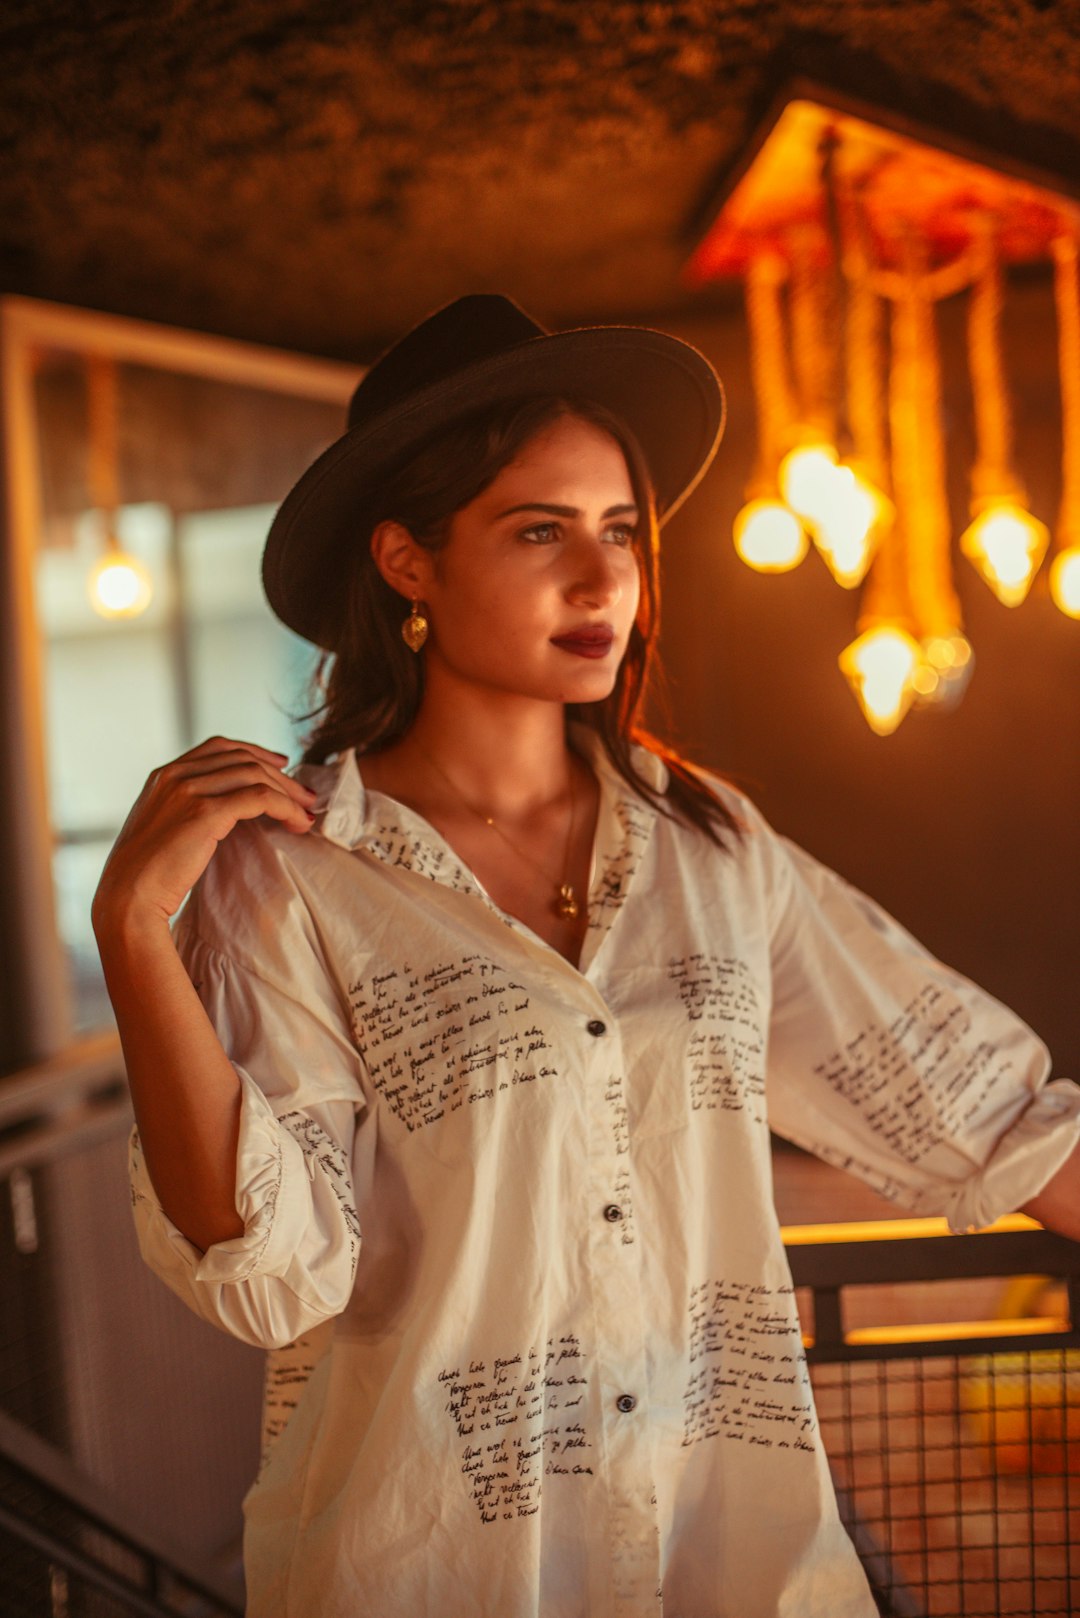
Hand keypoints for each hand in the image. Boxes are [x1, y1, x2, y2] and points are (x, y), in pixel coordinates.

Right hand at [92, 736, 318, 935]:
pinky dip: (285, 807)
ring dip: (288, 792)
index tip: (280, 764)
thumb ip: (184, 809)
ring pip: (255, 775)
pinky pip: (259, 798)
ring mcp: (188, 791)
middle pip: (243, 759)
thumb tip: (223, 811)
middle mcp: (175, 775)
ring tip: (307, 812)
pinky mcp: (205, 813)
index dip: (255, 752)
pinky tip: (297, 822)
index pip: (219, 747)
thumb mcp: (162, 828)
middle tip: (305, 795)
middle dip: (281, 776)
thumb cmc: (146, 875)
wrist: (127, 899)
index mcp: (164, 775)